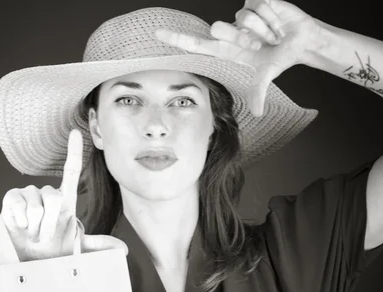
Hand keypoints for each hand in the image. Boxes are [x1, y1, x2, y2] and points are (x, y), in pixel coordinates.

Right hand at [0, 128, 127, 262]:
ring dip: (36, 228)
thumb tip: (124, 249)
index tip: (75, 132)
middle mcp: (47, 193)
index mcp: (65, 200)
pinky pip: (17, 205)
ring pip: (35, 206)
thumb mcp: (77, 245)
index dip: (73, 151)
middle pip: (53, 199)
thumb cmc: (53, 248)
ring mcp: (28, 193)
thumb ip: (98, 245)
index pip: (70, 170)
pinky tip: (21, 227)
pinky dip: (20, 221)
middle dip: (50, 225)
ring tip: (34, 235)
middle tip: (46, 238)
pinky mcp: (11, 198)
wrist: (29, 259)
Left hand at [155, 0, 317, 116]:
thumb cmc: (278, 58)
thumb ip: (258, 94)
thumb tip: (258, 113)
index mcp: (226, 48)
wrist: (300, 40)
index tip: (157, 34)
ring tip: (272, 37)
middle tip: (260, 47)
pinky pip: (257, 7)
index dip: (177, 39)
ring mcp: (241, 14)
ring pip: (242, 19)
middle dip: (244, 40)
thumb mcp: (266, 77)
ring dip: (262, 31)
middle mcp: (230, 29)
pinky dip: (271, 20)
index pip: (196, 43)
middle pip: (219, 29)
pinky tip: (278, 25)